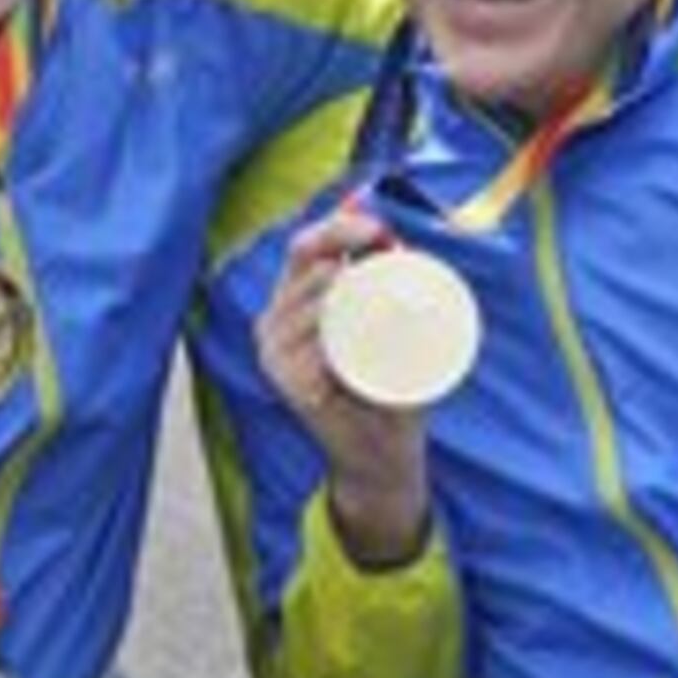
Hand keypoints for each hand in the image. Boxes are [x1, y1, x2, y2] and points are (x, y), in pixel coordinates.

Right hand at [255, 199, 431, 565]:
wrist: (382, 453)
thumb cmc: (389, 386)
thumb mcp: (396, 328)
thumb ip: (393, 285)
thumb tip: (403, 238)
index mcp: (298, 299)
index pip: (306, 244)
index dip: (339, 225)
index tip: (378, 226)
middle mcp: (276, 319)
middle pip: (304, 258)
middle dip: (347, 243)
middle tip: (390, 250)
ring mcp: (274, 350)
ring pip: (311, 298)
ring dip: (349, 295)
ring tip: (380, 315)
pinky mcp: (283, 380)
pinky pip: (310, 345)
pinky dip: (336, 343)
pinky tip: (352, 356)